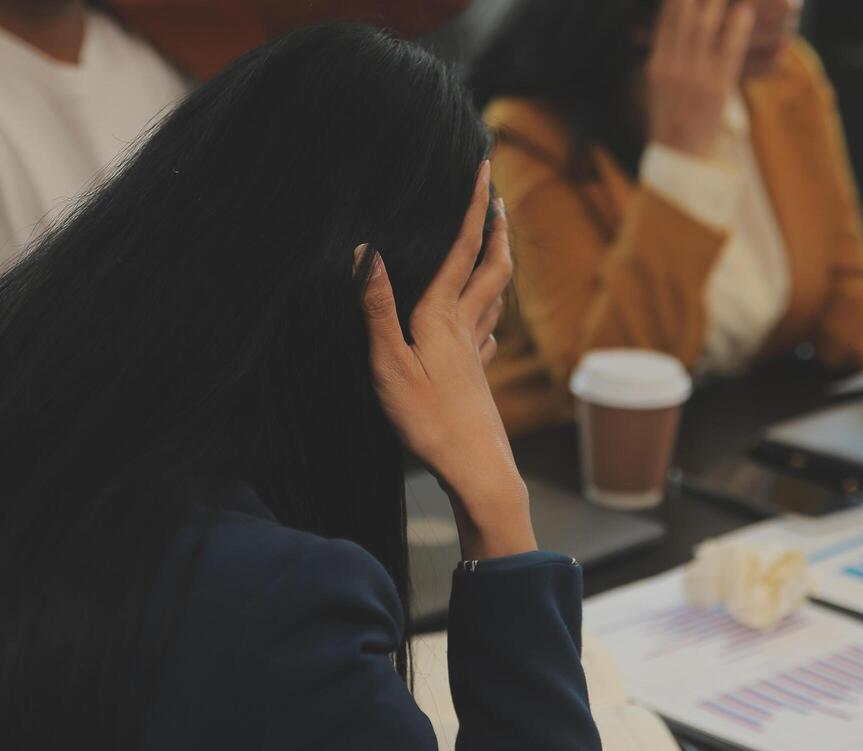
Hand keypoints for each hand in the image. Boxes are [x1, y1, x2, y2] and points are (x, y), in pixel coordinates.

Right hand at [359, 162, 535, 560]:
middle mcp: (465, 328)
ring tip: (495, 244)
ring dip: (496, 263)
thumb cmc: (428, 422)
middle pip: (490, 266)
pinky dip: (488, 315)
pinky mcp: (478, 378)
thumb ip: (377, 308)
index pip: (460, 248)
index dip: (471, 205)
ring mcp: (476, 353)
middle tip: (496, 195)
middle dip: (493, 227)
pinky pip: (487, 334)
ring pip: (493, 297)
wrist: (476, 471)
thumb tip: (366, 251)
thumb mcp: (389, 365)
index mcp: (441, 316)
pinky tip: (487, 325)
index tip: (482, 166)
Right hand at [646, 0, 755, 158]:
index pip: (666, 18)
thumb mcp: (660, 85)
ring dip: (717, 1)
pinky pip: (727, 50)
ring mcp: (693, 77)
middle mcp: (671, 66)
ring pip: (704, 26)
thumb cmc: (674, 118)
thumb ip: (667, 54)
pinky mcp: (716, 88)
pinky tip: (744, 12)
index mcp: (657, 64)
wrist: (679, 157)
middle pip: (684, 14)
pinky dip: (736, 28)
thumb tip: (672, 26)